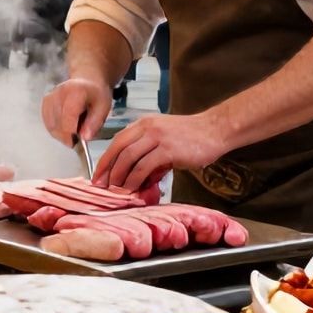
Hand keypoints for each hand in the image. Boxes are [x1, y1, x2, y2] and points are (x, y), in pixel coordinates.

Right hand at [42, 78, 112, 144]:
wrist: (87, 81)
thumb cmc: (96, 94)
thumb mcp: (103, 107)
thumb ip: (95, 123)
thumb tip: (85, 137)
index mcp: (76, 92)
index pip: (68, 116)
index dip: (71, 133)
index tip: (79, 141)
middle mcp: (60, 93)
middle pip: (58, 123)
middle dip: (67, 136)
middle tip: (78, 139)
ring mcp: (51, 97)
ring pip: (51, 125)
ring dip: (61, 135)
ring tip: (73, 132)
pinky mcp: (46, 102)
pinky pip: (47, 122)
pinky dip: (55, 130)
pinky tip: (65, 128)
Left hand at [93, 113, 228, 192]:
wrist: (215, 130)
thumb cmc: (192, 136)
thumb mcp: (164, 138)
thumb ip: (148, 152)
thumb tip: (135, 176)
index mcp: (144, 123)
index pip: (117, 141)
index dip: (105, 159)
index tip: (98, 174)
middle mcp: (148, 127)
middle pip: (118, 148)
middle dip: (107, 169)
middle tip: (101, 185)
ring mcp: (158, 137)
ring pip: (129, 157)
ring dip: (120, 176)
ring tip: (116, 190)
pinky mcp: (168, 150)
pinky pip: (144, 166)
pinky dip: (135, 179)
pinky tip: (133, 188)